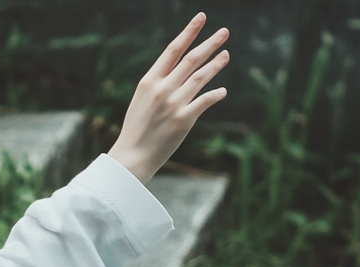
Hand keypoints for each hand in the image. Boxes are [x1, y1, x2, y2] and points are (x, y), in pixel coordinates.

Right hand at [107, 13, 229, 183]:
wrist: (133, 156)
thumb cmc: (137, 128)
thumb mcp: (142, 100)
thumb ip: (159, 83)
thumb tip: (180, 69)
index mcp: (149, 81)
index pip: (173, 50)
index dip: (189, 32)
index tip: (201, 18)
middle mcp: (162, 89)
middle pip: (191, 60)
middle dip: (209, 44)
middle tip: (224, 32)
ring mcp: (173, 104)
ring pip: (200, 77)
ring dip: (216, 64)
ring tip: (226, 55)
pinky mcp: (183, 120)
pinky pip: (205, 101)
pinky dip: (216, 94)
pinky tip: (223, 91)